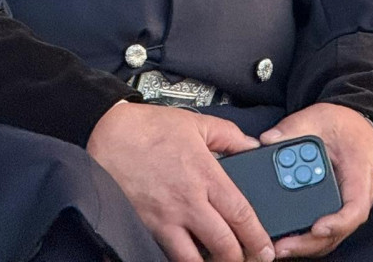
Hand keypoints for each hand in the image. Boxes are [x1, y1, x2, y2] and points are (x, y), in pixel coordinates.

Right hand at [86, 100, 274, 261]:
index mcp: (206, 177)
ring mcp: (164, 219)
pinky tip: (187, 256)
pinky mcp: (143, 227)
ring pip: (192, 259)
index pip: (240, 214)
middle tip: (248, 260)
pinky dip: (178, 260)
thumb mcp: (197, 124)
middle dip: (239, 258)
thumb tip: (251, 145)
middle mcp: (187, 203)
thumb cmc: (149, 129)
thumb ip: (230, 136)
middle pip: (222, 244)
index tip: (265, 248)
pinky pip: (163, 254)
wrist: (107, 134)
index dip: (257, 236)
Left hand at [257, 103, 372, 256]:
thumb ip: (295, 128)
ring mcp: (346, 208)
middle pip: (338, 231)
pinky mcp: (334, 212)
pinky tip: (283, 241)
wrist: (357, 128)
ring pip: (330, 238)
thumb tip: (268, 140)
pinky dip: (305, 240)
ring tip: (277, 247)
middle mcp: (357, 197)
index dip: (338, 222)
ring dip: (304, 246)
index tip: (316, 227)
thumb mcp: (320, 118)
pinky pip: (323, 234)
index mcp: (359, 173)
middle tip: (281, 245)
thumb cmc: (344, 126)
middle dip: (309, 242)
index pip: (356, 207)